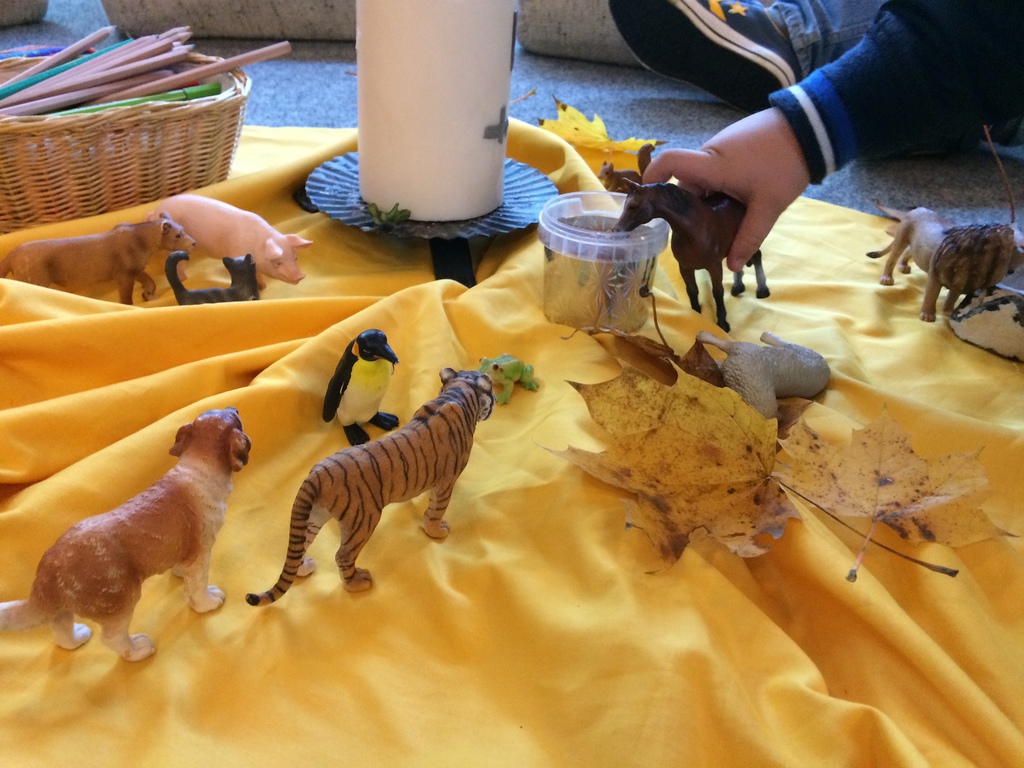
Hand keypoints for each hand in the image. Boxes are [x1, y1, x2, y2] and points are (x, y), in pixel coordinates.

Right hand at [643, 108, 810, 271]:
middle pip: (687, 182)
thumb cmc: (785, 165)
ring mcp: (722, 146)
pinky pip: (717, 168)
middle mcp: (710, 153)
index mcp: (712, 166)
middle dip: (692, 207)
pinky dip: (720, 185)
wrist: (812, 126)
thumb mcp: (769, 207)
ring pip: (703, 178)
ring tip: (725, 220)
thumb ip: (749, 238)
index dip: (651, 180)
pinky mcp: (734, 143)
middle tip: (702, 233)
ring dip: (709, 198)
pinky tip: (738, 199)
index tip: (647, 203)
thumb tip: (731, 267)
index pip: (668, 164)